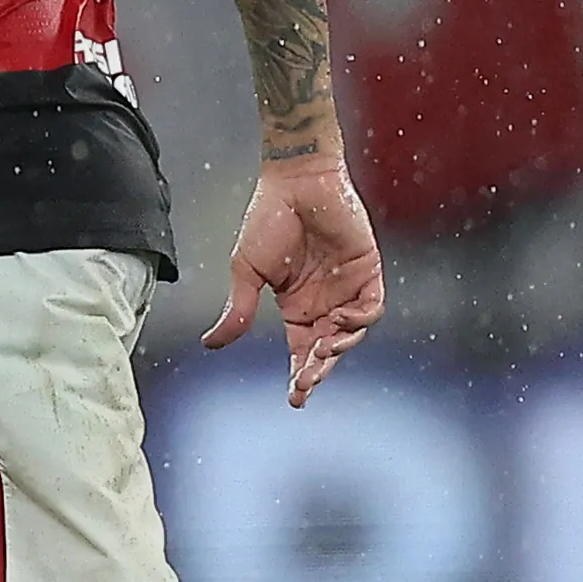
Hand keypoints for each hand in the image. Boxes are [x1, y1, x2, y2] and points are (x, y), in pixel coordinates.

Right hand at [204, 155, 382, 405]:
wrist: (296, 181)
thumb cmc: (267, 219)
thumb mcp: (244, 271)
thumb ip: (236, 309)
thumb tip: (211, 344)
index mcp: (294, 305)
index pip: (300, 350)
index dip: (299, 375)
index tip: (294, 399)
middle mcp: (322, 302)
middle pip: (325, 349)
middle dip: (316, 370)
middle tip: (304, 385)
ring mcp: (346, 288)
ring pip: (350, 334)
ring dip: (337, 348)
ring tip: (321, 350)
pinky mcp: (368, 272)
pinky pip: (371, 308)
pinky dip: (358, 321)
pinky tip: (338, 320)